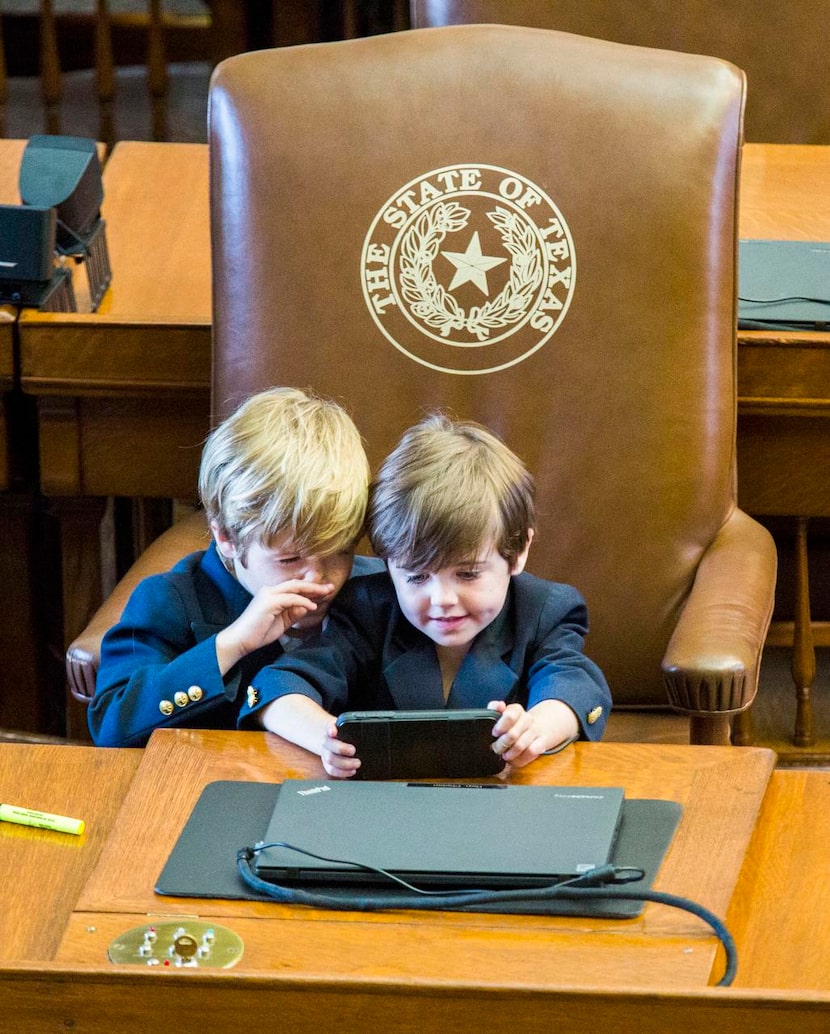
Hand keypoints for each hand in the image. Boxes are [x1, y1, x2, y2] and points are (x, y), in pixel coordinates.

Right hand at [215, 579, 333, 672]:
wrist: (240, 641)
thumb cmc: (258, 633)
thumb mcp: (282, 623)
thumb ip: (293, 614)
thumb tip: (306, 606)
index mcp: (273, 594)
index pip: (295, 588)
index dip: (311, 588)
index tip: (326, 591)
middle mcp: (270, 590)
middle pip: (297, 584)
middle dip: (315, 586)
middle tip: (331, 587)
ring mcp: (269, 595)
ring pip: (295, 587)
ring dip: (312, 590)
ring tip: (326, 593)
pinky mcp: (269, 602)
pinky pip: (291, 599)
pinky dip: (303, 601)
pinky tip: (312, 606)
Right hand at [321, 723, 360, 778]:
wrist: (333, 740)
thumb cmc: (344, 734)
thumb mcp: (348, 728)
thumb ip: (354, 728)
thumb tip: (369, 728)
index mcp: (331, 730)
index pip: (329, 727)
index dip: (330, 729)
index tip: (334, 732)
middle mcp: (326, 741)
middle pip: (329, 745)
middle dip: (341, 749)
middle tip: (353, 750)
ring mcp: (325, 753)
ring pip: (330, 760)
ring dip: (344, 764)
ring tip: (357, 763)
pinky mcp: (327, 764)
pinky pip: (332, 770)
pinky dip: (342, 772)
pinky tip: (352, 771)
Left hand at [488, 699, 578, 767]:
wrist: (539, 727)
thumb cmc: (514, 723)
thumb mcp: (503, 714)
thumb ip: (495, 708)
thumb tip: (498, 705)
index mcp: (516, 710)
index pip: (510, 716)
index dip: (500, 727)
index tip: (495, 733)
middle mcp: (527, 719)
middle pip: (512, 734)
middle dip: (501, 744)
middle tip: (496, 748)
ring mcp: (535, 731)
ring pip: (520, 745)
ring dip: (510, 753)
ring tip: (505, 755)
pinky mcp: (542, 742)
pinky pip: (531, 752)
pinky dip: (521, 758)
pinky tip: (515, 759)